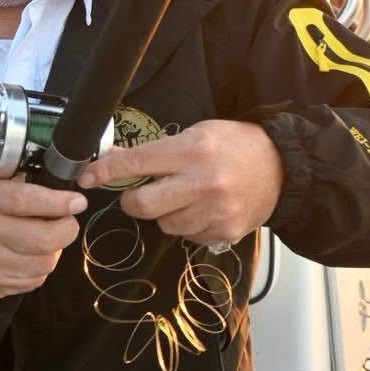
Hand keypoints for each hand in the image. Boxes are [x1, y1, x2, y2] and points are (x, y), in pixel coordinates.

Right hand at [0, 170, 86, 298]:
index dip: (58, 203)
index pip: (26, 201)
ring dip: (54, 251)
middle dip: (66, 230)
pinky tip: (29, 257)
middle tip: (66, 222)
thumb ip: (14, 176)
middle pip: (44, 238)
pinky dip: (39, 269)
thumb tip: (53, 175)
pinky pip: (33, 281)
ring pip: (44, 263)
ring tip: (45, 240)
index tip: (77, 202)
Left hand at [78, 120, 282, 247]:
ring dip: (165, 213)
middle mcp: (202, 183)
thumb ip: (156, 151)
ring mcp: (214, 212)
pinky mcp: (224, 233)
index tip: (86, 177)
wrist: (283, 168)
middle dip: (132, 200)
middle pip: (141, 205)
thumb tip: (113, 160)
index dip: (105, 172)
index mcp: (192, 151)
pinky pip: (187, 236)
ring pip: (163, 224)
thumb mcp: (196, 134)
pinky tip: (204, 208)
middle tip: (141, 192)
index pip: (136, 163)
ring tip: (186, 196)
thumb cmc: (235, 145)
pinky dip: (188, 225)